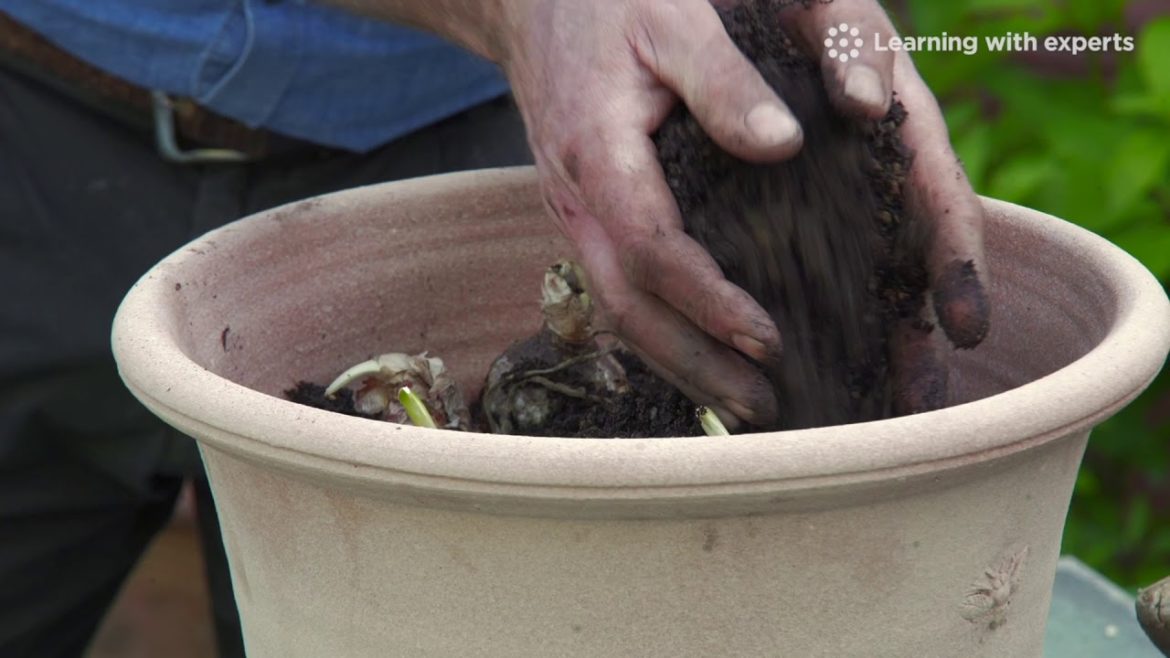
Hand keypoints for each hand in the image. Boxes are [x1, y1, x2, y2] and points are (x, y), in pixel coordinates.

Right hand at [495, 0, 988, 424]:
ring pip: (619, 310)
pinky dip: (662, 332)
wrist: (533, 1)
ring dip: (679, 363)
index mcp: (599, 153)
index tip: (768, 339)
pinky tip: (702, 354)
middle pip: (629, 308)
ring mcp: (574, 214)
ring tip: (743, 403)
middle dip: (695, 365)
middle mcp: (578, 200)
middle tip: (762, 408)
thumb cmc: (609, 0)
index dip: (709, 302)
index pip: (652, 251)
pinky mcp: (585, 215)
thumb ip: (725, 78)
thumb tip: (784, 144)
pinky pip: (619, 289)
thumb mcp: (674, 15)